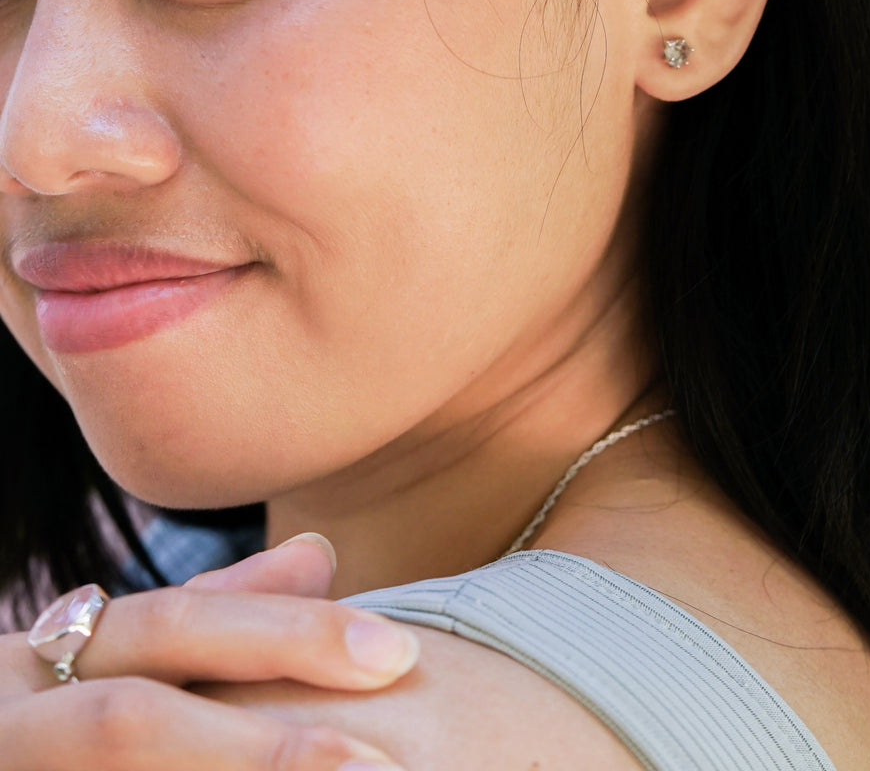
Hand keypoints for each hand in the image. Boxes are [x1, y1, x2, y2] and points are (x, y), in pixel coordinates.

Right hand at [0, 533, 417, 769]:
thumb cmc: (41, 735)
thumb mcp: (97, 666)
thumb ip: (206, 620)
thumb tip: (320, 552)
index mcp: (32, 661)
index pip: (177, 622)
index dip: (290, 635)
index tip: (398, 653)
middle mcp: (10, 723)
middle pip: (136, 721)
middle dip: (266, 747)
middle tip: (381, 767)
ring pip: (123, 763)